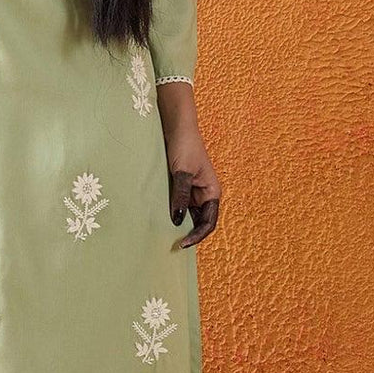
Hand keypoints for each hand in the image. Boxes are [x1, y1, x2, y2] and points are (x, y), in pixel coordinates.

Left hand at [165, 125, 220, 246]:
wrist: (177, 127)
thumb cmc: (185, 146)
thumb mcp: (182, 173)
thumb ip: (181, 196)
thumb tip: (178, 221)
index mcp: (212, 192)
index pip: (209, 223)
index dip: (198, 236)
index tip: (183, 244)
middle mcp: (205, 195)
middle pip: (199, 222)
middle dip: (189, 233)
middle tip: (171, 245)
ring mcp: (194, 192)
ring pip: (188, 215)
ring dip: (179, 225)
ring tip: (165, 235)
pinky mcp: (183, 187)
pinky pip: (179, 205)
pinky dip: (173, 214)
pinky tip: (161, 219)